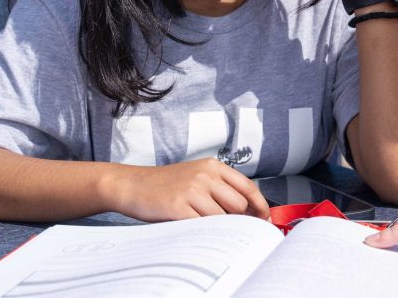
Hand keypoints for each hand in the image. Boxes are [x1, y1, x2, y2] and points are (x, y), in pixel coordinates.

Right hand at [110, 158, 269, 221]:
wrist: (133, 185)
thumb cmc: (167, 184)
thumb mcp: (197, 176)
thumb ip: (221, 187)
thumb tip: (248, 210)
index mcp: (213, 166)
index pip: (248, 187)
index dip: (260, 205)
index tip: (264, 218)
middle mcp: (205, 175)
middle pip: (239, 205)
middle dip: (239, 219)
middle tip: (232, 227)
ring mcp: (192, 190)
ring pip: (222, 217)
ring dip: (219, 226)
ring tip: (205, 225)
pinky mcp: (179, 206)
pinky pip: (203, 225)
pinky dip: (204, 231)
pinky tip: (196, 229)